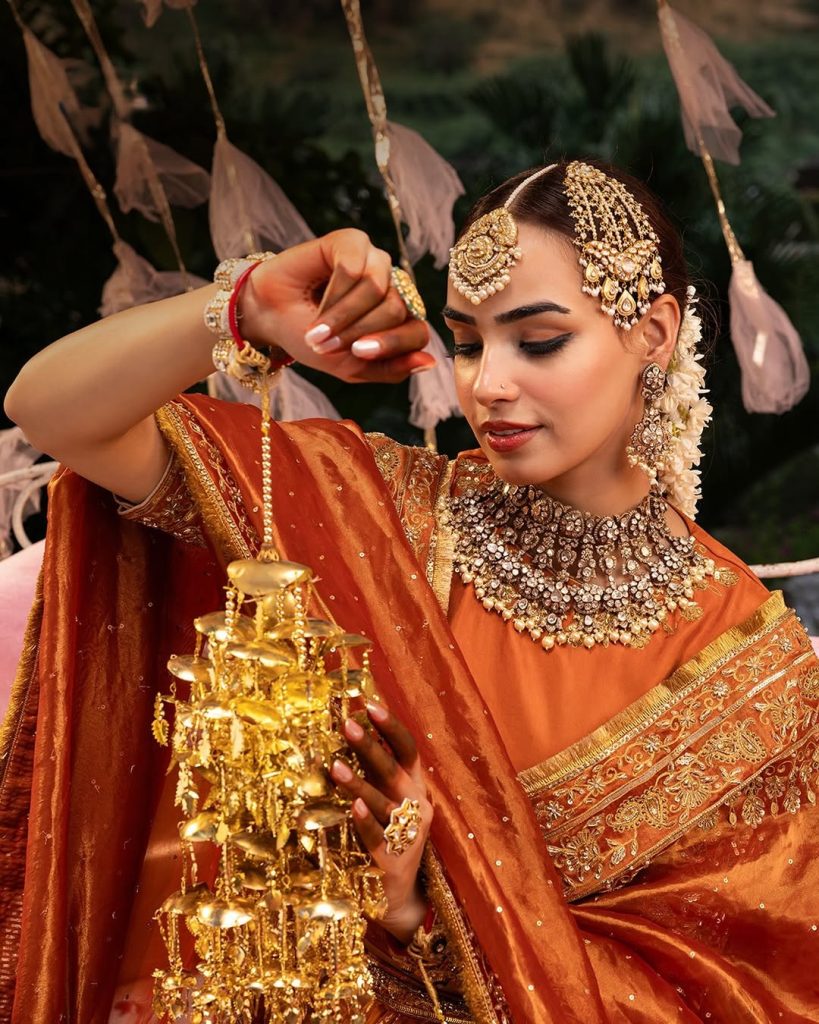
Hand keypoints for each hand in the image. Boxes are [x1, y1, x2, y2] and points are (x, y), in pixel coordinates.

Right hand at [241, 229, 434, 382]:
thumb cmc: (312, 340)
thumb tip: (429, 362)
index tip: (357, 353)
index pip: (418, 332)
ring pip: (377, 289)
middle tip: (325, 344)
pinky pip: (353, 268)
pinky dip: (333, 292)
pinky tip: (316, 298)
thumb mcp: (351, 365)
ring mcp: (376, 261)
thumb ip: (391, 368)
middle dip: (357, 332)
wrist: (270, 317)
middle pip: (396, 310)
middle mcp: (393, 287)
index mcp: (399, 318)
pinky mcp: (353, 241)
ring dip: (342, 315)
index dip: (390, 345)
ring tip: (317, 327)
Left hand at [330, 701, 432, 942]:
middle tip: (346, 725)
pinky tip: (352, 808)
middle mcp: (417, 806)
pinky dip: (366, 822)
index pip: (408, 749)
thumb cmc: (387, 834)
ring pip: (384, 802)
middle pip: (394, 770)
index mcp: (416, 786)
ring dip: (359, 782)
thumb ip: (374, 768)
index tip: (368, 705)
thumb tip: (348, 725)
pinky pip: (378, 838)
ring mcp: (409, 834)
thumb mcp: (387, 796)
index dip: (390, 726)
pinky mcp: (394, 861)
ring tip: (335, 766)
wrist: (399, 896)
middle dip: (370, 746)